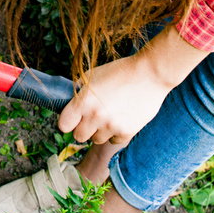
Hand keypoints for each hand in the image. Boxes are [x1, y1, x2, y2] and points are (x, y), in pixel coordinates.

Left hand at [58, 26, 209, 144]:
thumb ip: (79, 91)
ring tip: (109, 116)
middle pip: (78, 137)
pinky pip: (114, 141)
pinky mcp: (127, 132)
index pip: (63, 125)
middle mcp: (95, 116)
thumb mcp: (92, 75)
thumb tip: (70, 102)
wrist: (150, 74)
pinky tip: (121, 119)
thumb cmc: (120, 72)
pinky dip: (116, 133)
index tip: (73, 119)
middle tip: (92, 118)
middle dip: (83, 128)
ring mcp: (111, 126)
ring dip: (100, 131)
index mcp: (83, 102)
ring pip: (96, 140)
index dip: (67, 122)